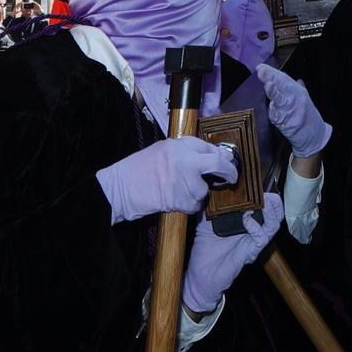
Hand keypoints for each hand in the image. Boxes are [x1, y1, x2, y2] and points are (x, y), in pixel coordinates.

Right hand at [95, 137, 236, 224]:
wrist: (118, 189)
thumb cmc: (137, 170)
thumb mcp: (161, 150)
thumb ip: (184, 151)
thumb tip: (209, 156)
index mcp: (178, 145)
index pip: (208, 146)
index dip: (218, 155)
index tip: (224, 161)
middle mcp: (184, 160)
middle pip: (218, 163)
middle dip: (229, 170)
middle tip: (232, 177)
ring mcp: (183, 180)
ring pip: (204, 190)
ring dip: (197, 194)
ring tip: (179, 191)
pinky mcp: (179, 199)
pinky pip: (195, 205)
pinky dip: (189, 206)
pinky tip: (175, 201)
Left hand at [182, 192, 281, 314]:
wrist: (201, 276)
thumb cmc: (204, 251)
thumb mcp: (204, 224)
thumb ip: (209, 208)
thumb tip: (208, 189)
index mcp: (245, 222)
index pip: (262, 205)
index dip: (263, 194)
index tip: (256, 184)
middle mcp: (253, 230)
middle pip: (275, 213)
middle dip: (273, 201)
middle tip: (265, 193)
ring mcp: (254, 241)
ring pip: (274, 223)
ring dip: (270, 211)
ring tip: (262, 202)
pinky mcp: (252, 251)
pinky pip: (262, 236)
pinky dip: (256, 225)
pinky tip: (246, 219)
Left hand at [254, 65, 331, 157]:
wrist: (314, 136)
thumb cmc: (308, 116)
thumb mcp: (305, 99)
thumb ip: (295, 88)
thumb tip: (288, 76)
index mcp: (299, 92)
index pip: (285, 79)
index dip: (273, 73)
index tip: (261, 67)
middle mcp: (297, 100)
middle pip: (283, 87)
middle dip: (272, 78)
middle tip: (261, 70)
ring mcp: (293, 112)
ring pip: (281, 101)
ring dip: (274, 93)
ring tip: (268, 85)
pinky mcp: (288, 124)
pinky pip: (278, 117)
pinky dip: (273, 112)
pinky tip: (270, 107)